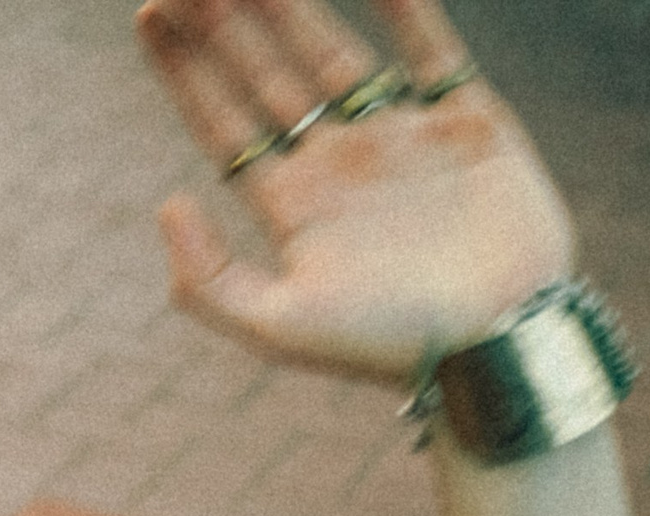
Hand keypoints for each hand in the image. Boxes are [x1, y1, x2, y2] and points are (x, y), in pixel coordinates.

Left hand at [137, 0, 573, 384]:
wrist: (498, 346)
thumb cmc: (387, 347)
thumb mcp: (278, 328)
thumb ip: (207, 279)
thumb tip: (168, 204)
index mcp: (291, 203)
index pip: (223, 119)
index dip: (185, 68)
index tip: (150, 13)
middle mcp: (339, 162)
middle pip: (268, 73)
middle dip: (226, 20)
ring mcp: (401, 138)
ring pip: (336, 51)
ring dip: (293, 3)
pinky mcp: (470, 123)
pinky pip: (432, 49)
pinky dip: (408, 6)